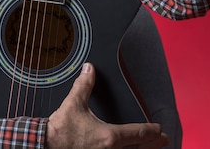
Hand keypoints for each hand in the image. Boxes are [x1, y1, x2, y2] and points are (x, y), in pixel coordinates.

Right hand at [46, 63, 168, 148]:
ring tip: (149, 148)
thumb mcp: (74, 104)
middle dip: (153, 144)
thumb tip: (90, 69)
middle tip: (164, 140)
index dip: (151, 131)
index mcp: (109, 137)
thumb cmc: (60, 131)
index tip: (159, 129)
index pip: (137, 133)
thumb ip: (84, 85)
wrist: (45, 147)